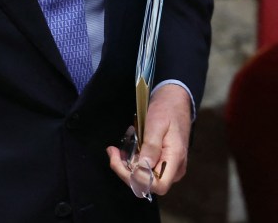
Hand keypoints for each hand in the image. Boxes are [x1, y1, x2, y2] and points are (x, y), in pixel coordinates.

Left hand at [106, 83, 192, 197]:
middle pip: (147, 185)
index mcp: (175, 160)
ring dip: (125, 168)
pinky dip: (130, 163)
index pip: (159, 186)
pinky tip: (122, 152)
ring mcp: (166, 167)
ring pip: (143, 178)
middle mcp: (173, 170)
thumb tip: (142, 168)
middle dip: (126, 172)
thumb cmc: (166, 111)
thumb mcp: (156, 125)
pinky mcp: (159, 162)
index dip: (139, 180)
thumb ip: (151, 147)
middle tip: (112, 152)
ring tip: (115, 151)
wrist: (174, 102)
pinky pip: (143, 170)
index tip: (124, 162)